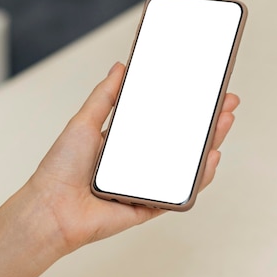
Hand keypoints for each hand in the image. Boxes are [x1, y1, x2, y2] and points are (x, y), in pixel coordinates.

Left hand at [28, 62, 239, 253]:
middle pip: (178, 143)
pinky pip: (178, 194)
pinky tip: (209, 158)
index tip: (204, 90)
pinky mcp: (148, 207)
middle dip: (205, 123)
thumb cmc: (60, 168)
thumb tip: (119, 68)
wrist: (51, 208)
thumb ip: (104, 97)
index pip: (160, 122)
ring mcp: (143, 185)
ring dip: (207, 145)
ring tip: (223, 122)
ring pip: (183, 167)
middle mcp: (135, 164)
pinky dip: (197, 179)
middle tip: (225, 103)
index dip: (183, 107)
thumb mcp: (83, 122)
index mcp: (121, 144)